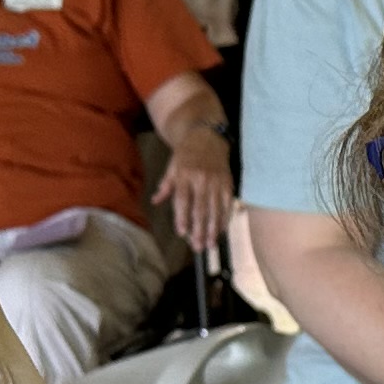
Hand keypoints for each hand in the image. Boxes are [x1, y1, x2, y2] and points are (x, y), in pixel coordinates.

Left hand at [157, 124, 231, 257]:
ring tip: (209, 244)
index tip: (182, 233)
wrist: (207, 137)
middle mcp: (202, 180)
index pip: (183, 199)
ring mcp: (217, 182)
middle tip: (197, 247)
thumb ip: (165, 185)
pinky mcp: (228, 184)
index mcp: (185, 175)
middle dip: (199, 229)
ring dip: (213, 229)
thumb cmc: (186, 154)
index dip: (183, 217)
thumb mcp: (172, 166)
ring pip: (216, 209)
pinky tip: (221, 231)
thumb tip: (155, 201)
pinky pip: (227, 204)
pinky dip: (225, 219)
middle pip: (201, 208)